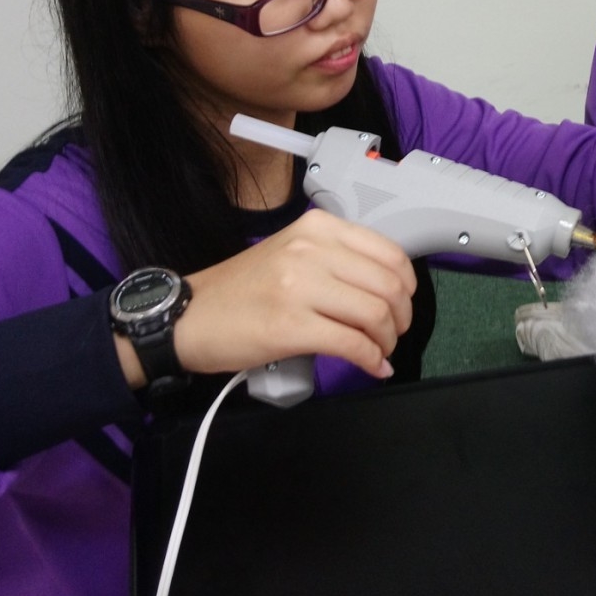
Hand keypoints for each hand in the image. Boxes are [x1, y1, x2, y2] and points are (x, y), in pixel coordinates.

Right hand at [163, 211, 416, 381]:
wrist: (188, 316)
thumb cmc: (240, 290)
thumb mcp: (291, 252)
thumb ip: (336, 258)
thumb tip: (386, 286)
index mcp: (316, 228)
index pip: (389, 253)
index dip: (406, 285)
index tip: (403, 302)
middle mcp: (310, 251)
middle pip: (387, 286)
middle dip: (401, 317)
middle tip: (394, 333)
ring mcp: (299, 287)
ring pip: (375, 314)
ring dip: (387, 340)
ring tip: (380, 350)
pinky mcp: (290, 327)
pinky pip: (352, 343)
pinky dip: (371, 359)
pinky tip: (373, 366)